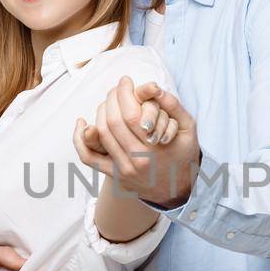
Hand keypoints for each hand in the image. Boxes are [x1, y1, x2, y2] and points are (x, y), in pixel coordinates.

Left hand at [74, 77, 199, 207]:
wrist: (177, 189)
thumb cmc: (183, 155)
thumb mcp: (189, 130)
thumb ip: (175, 107)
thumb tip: (155, 87)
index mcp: (155, 149)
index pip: (130, 114)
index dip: (124, 93)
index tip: (125, 81)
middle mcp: (136, 160)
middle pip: (113, 121)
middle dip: (112, 99)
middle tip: (117, 89)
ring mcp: (122, 170)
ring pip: (101, 133)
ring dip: (101, 111)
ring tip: (109, 102)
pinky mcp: (113, 175)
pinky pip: (88, 156)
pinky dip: (80, 139)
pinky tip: (82, 123)